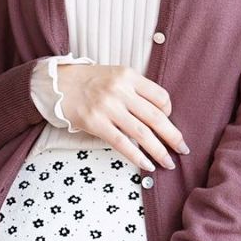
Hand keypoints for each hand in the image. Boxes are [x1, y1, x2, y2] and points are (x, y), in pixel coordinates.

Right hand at [56, 63, 189, 171]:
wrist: (57, 84)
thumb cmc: (89, 81)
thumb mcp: (115, 75)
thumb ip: (135, 89)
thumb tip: (159, 113)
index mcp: (128, 76)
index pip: (160, 96)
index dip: (169, 110)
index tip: (169, 120)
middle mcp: (120, 90)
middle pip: (155, 117)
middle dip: (173, 136)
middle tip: (183, 148)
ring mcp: (107, 107)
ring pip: (142, 133)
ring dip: (159, 151)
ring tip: (168, 162)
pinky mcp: (95, 122)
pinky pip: (121, 143)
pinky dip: (137, 156)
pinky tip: (146, 165)